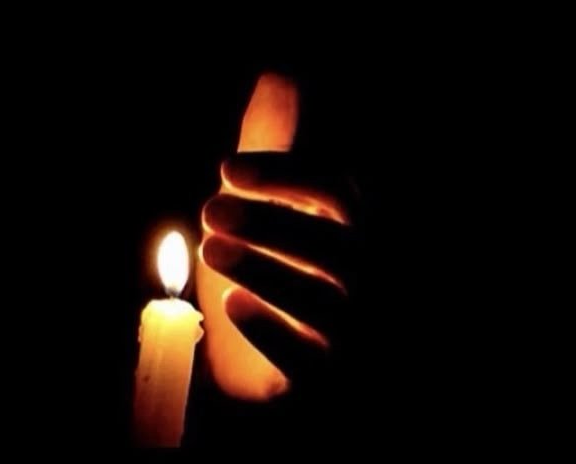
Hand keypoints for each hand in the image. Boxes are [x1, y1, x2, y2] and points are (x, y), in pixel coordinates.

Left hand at [197, 73, 359, 399]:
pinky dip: (274, 333)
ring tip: (211, 247)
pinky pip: (313, 364)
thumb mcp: (273, 208)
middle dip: (272, 221)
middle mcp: (365, 280)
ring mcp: (354, 335)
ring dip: (267, 268)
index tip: (226, 168)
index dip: (285, 175)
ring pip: (324, 301)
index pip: (337, 193)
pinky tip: (234, 305)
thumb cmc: (274, 273)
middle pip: (334, 244)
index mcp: (353, 234)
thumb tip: (276, 75)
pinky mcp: (332, 383)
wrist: (272, 373)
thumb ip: (276, 150)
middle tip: (210, 209)